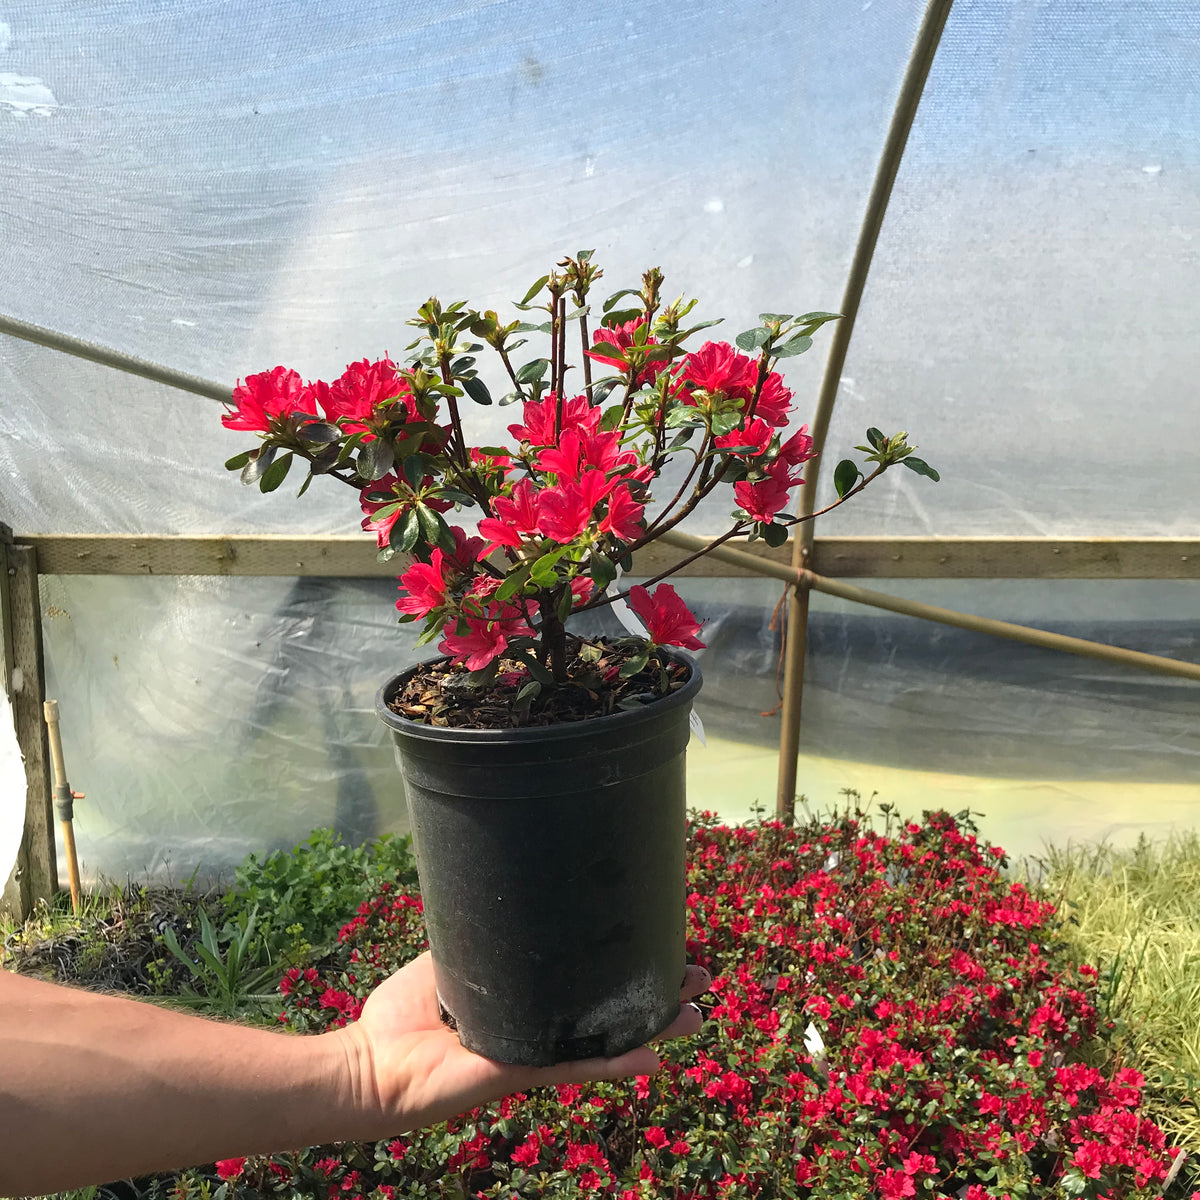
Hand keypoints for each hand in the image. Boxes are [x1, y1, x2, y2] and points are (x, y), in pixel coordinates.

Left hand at [337, 951, 708, 1136]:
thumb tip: (503, 885)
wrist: (372, 1065)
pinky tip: (650, 1057)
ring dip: (653, 1028)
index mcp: (527, 1004)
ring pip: (607, 1039)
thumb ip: (478, 935)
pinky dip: (612, 1062)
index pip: (584, 985)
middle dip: (656, 996)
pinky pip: (573, 1065)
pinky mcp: (520, 1070)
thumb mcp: (449, 959)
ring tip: (695, 1013)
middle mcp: (539, 1028)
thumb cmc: (401, 1014)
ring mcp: (535, 1052)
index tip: (658, 941)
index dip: (623, 968)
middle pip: (611, 1012)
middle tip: (698, 977)